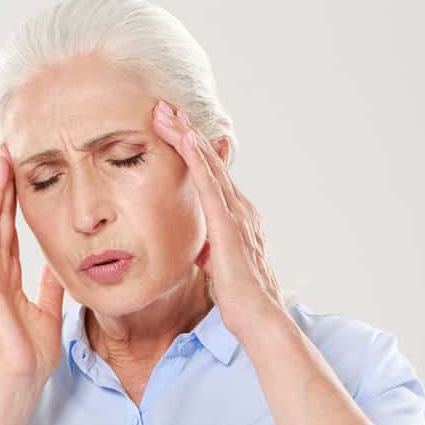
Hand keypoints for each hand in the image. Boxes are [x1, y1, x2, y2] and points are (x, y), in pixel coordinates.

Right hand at [0, 145, 64, 424]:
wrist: (19, 381)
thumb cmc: (28, 353)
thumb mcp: (47, 312)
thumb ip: (48, 286)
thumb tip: (56, 263)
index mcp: (5, 278)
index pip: (8, 229)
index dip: (11, 199)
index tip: (17, 168)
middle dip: (0, 185)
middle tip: (5, 150)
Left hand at [148, 101, 288, 335]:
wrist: (259, 317)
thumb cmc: (241, 297)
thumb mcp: (221, 264)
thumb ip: (214, 248)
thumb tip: (205, 247)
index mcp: (237, 216)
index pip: (212, 174)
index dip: (194, 149)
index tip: (176, 127)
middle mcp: (240, 208)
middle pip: (210, 161)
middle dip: (187, 131)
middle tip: (166, 107)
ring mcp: (236, 214)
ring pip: (208, 165)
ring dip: (187, 136)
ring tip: (168, 113)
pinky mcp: (228, 225)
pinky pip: (210, 185)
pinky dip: (198, 159)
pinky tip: (186, 139)